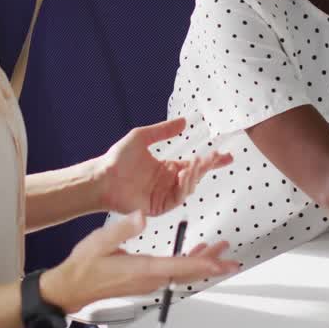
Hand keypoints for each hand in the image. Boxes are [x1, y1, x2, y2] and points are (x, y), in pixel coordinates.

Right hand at [41, 211, 239, 312]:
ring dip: (202, 262)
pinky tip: (194, 254)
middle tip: (231, 258)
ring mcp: (148, 283)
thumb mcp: (100, 241)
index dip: (202, 263)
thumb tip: (141, 216)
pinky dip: (188, 264)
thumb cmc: (84, 267)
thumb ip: (123, 228)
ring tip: (219, 251)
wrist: (72, 288)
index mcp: (142, 269)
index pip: (179, 266)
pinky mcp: (144, 281)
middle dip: (211, 264)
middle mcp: (149, 279)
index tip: (220, 262)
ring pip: (182, 273)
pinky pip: (173, 274)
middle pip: (188, 272)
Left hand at [95, 117, 231, 215]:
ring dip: (195, 174)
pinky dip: (184, 185)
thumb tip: (184, 121)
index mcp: (166, 168)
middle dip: (207, 166)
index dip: (210, 161)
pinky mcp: (160, 206)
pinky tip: (185, 173)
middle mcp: (168, 182)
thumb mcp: (142, 137)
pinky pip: (178, 197)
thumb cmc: (117, 158)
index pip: (193, 165)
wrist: (102, 177)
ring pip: (189, 186)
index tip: (226, 155)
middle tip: (216, 156)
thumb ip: (163, 130)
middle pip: (195, 175)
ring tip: (197, 161)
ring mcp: (164, 195)